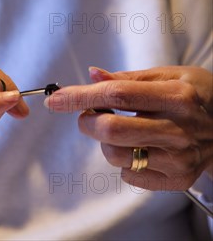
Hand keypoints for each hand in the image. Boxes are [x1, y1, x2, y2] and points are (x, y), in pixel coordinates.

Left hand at [45, 66, 212, 191]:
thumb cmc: (196, 95)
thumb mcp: (170, 74)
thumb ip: (129, 77)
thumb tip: (93, 74)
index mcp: (176, 97)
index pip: (116, 95)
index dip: (81, 96)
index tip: (56, 98)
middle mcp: (178, 130)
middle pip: (111, 130)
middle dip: (87, 121)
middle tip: (88, 115)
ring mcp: (178, 159)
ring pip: (116, 155)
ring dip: (104, 141)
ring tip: (119, 128)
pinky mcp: (177, 179)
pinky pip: (130, 175)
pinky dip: (123, 160)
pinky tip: (138, 145)